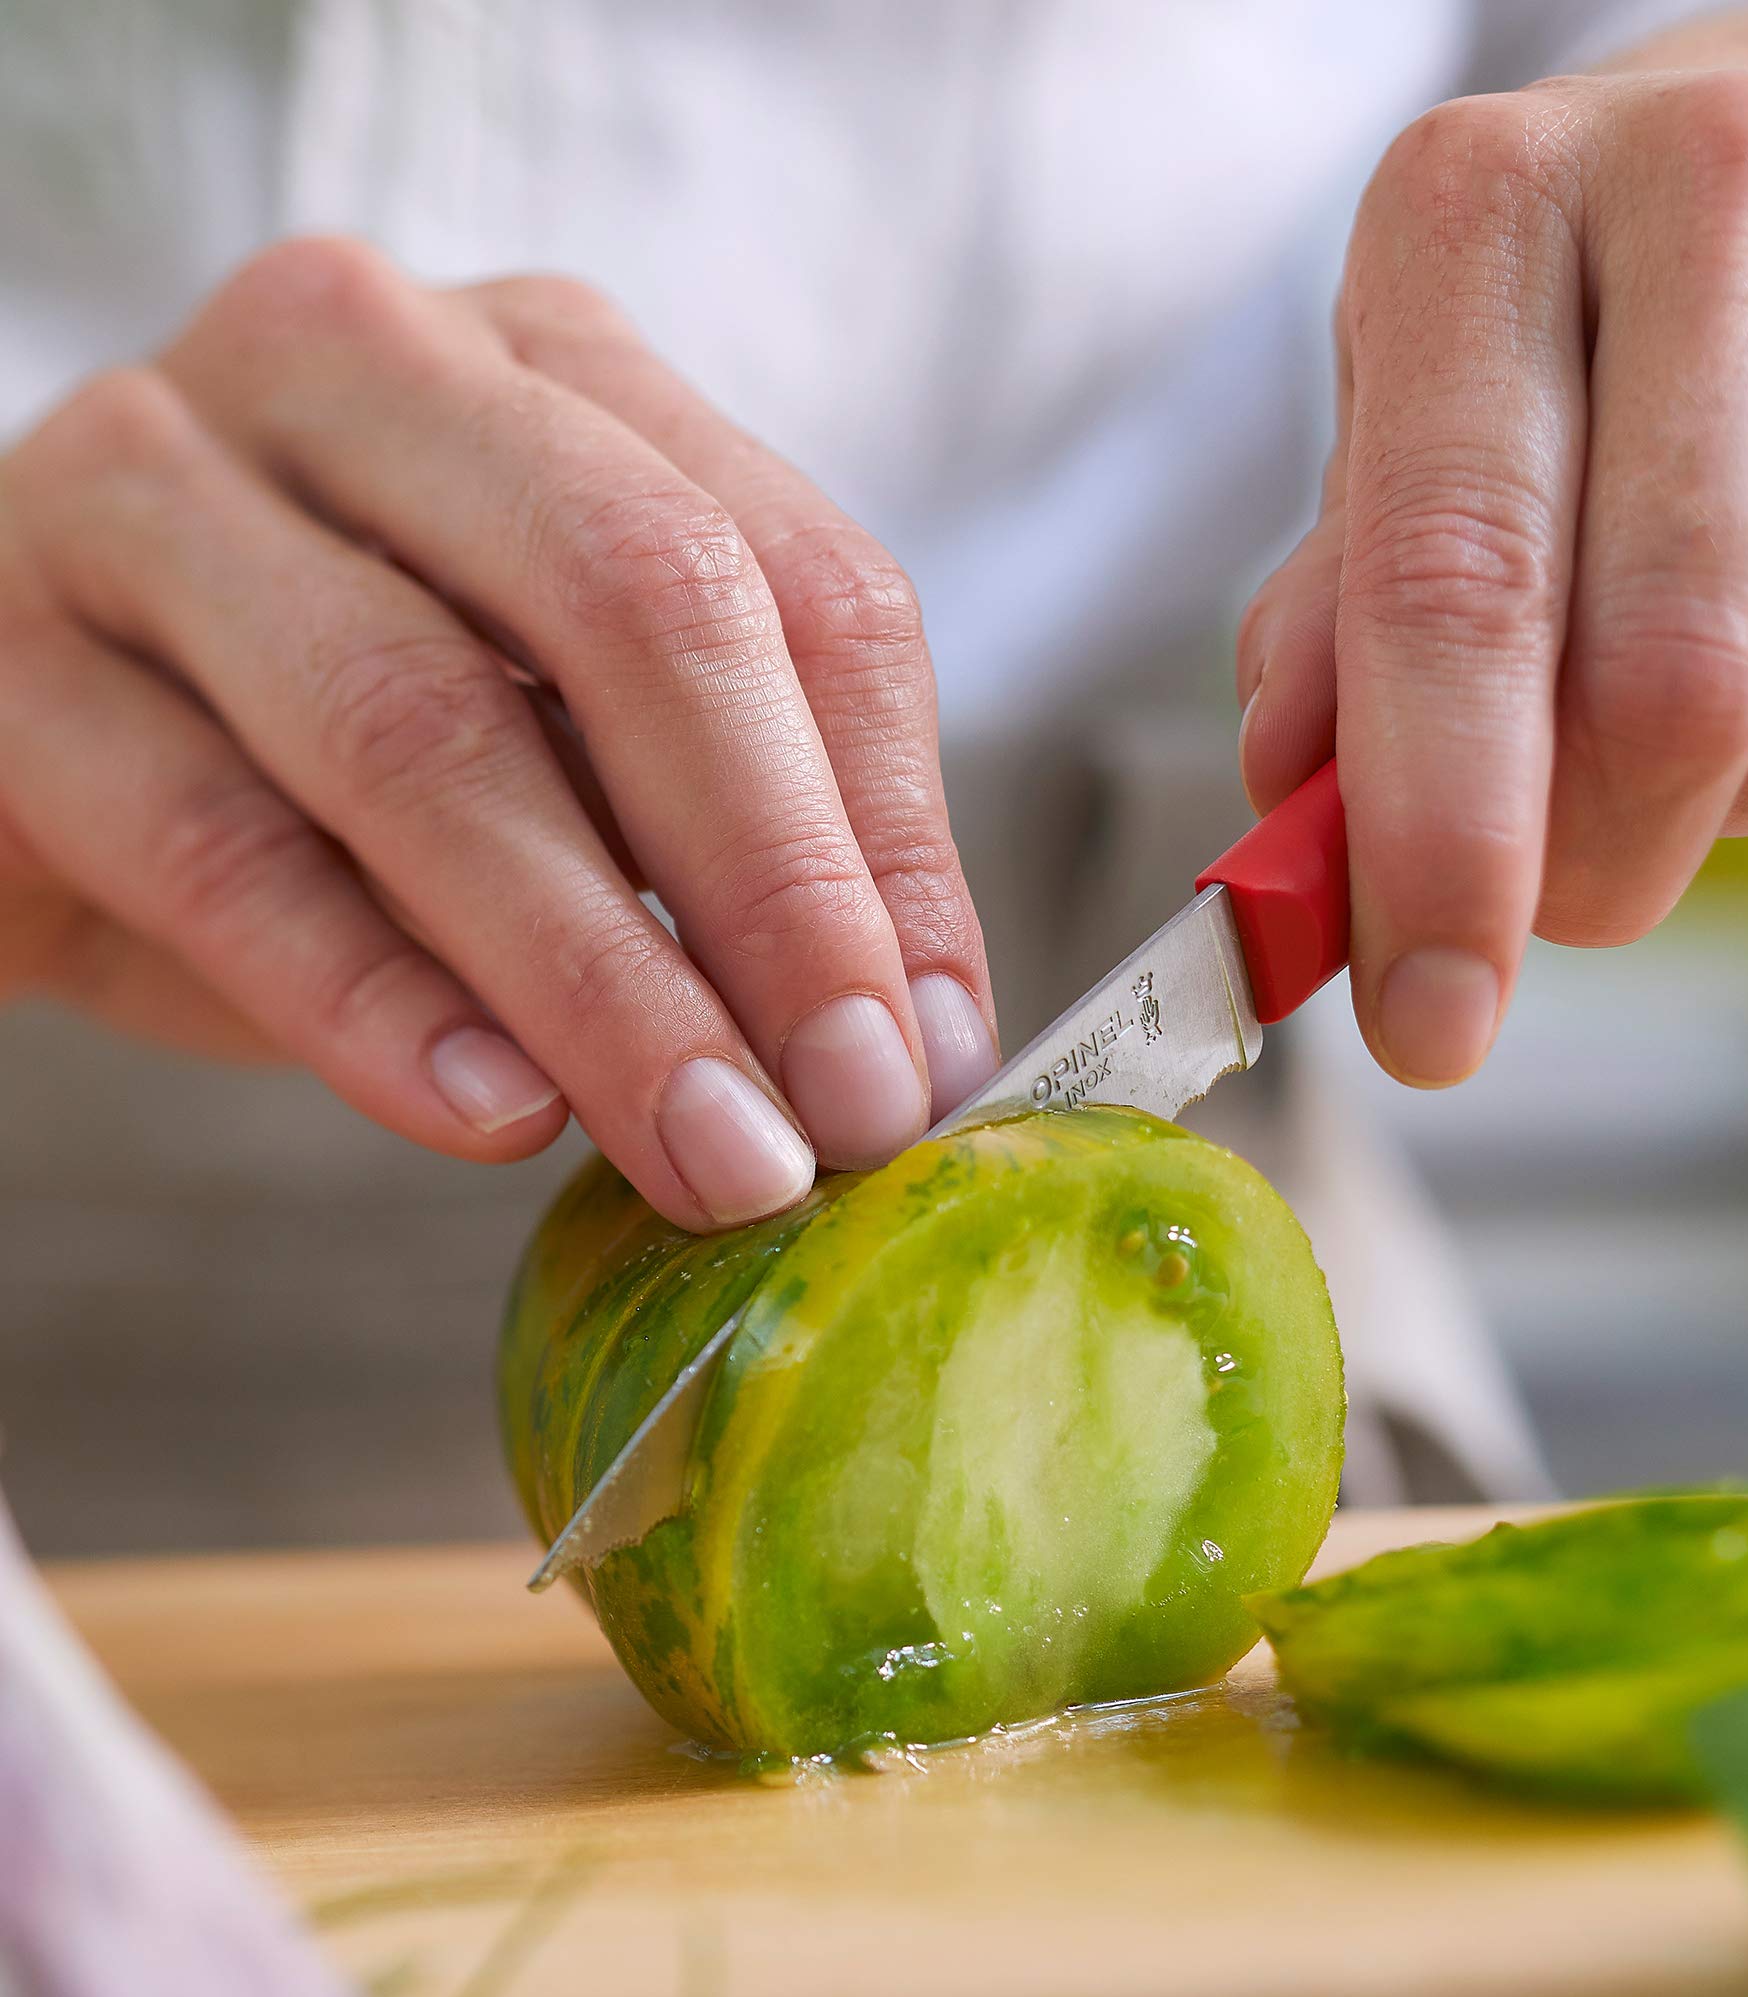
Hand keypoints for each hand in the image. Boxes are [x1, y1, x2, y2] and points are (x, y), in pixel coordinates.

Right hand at [0, 241, 995, 1227]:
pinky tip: (488, 1113)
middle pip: (636, 599)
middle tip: (844, 1109)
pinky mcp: (5, 649)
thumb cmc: (353, 748)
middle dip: (770, 883)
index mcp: (561, 377)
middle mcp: (369, 369)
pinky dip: (368, 997)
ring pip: (422, 723)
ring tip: (705, 1148)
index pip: (797, 579)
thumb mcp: (575, 754)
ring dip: (594, 973)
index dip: (884, 828)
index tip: (927, 1047)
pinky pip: (213, 838)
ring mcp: (163, 485)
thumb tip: (911, 1046)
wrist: (44, 735)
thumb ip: (735, 847)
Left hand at [1238, 13, 1747, 1085]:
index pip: (1458, 585)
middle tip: (1553, 905)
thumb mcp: (1406, 418)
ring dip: (1732, 807)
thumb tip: (1295, 804)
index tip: (1425, 1017)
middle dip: (1595, 862)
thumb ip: (1342, 611)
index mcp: (1483, 214)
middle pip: (1672, 677)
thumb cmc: (1564, 309)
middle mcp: (1710, 194)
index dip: (1441, 844)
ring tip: (1676, 736)